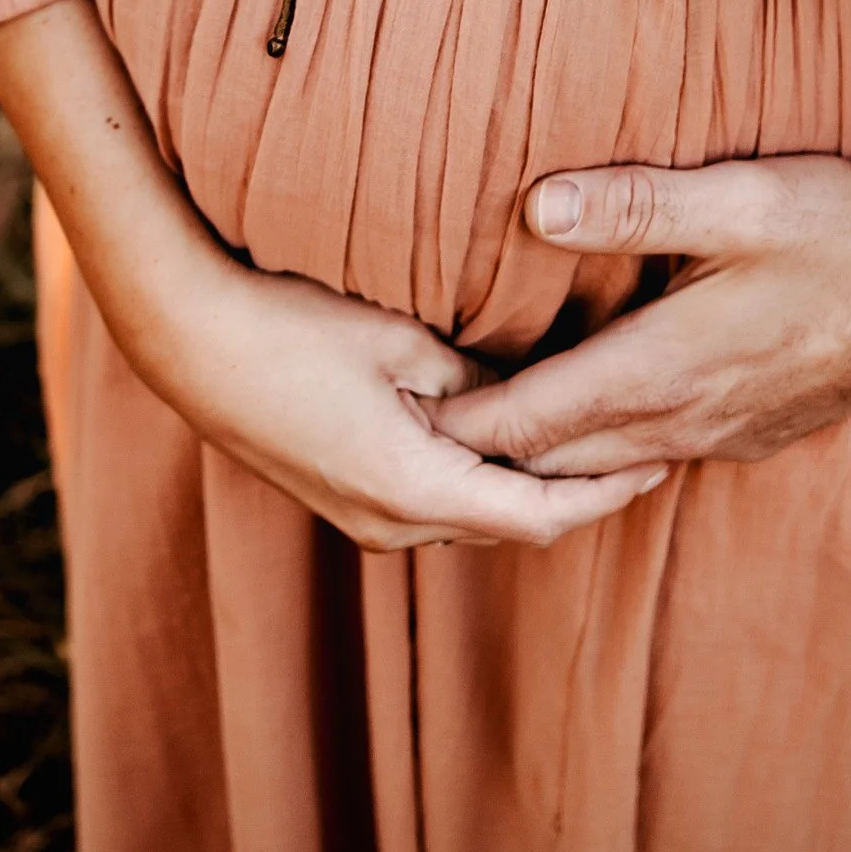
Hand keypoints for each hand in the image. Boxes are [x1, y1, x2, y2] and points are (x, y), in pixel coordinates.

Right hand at [135, 249, 668, 553]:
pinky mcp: (346, 496)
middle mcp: (392, 523)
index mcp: (416, 489)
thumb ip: (478, 378)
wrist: (192, 342)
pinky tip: (509, 437)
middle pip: (513, 523)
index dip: (605, 494)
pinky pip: (437, 502)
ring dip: (530, 487)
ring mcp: (364, 518)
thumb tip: (533, 394)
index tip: (658, 462)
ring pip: (474, 516)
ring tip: (590, 438)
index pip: (539, 514)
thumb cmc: (296, 327)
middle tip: (641, 442)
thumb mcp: (405, 340)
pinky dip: (485, 479)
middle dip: (579, 490)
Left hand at [428, 46, 850, 477]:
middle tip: (397, 447)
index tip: (383, 424)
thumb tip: (531, 202)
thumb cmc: (836, 224)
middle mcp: (682, 418)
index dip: (455, 426)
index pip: (531, 420)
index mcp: (663, 368)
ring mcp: (718, 435)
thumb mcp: (737, 198)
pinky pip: (650, 458)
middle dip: (478, 461)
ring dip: (538, 463)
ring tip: (468, 449)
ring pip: (603, 468)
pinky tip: (580, 430)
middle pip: (554, 463)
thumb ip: (633, 201)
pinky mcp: (747, 431)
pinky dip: (596, 455)